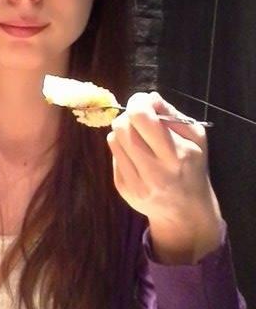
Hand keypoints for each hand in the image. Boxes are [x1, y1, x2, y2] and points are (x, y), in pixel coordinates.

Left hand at [106, 92, 222, 262]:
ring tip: (139, 136)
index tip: (144, 102)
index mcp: (175, 155)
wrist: (184, 211)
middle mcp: (154, 171)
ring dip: (123, 131)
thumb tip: (149, 98)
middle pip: (123, 126)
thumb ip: (172, 115)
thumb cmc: (192, 167)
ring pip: (113, 139)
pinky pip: (113, 155)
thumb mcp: (195, 138)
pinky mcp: (122, 188)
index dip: (139, 103)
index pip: (142, 118)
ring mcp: (135, 182)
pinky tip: (137, 155)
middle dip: (129, 115)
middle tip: (140, 118)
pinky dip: (122, 148)